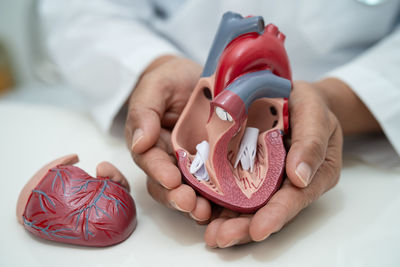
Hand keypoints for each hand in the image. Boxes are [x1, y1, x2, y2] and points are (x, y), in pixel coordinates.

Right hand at [125, 55, 213, 219]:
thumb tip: (140, 142)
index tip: (170, 179)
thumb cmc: (171, 80)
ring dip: (198, 204)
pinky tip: (229, 204)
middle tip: (191, 204)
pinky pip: (217, 183)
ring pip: (191, 190)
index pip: (151, 162)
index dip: (159, 172)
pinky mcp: (216, 163)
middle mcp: (170, 159)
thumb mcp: (156, 88)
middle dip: (177, 198)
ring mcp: (194, 163)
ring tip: (207, 211)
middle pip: (169, 185)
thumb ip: (144, 112)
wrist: (197, 77)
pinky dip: (220, 197)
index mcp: (152, 143)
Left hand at [203, 80, 344, 246]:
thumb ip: (311, 142)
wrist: (292, 97)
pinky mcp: (246, 170)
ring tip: (210, 233)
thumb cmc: (308, 106)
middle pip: (267, 210)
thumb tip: (300, 177)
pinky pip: (232, 188)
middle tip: (221, 237)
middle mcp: (287, 182)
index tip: (259, 229)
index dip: (277, 215)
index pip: (295, 199)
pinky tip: (203, 209)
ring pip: (248, 206)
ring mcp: (265, 178)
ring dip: (228, 221)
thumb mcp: (316, 115)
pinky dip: (219, 201)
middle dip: (245, 227)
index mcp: (312, 174)